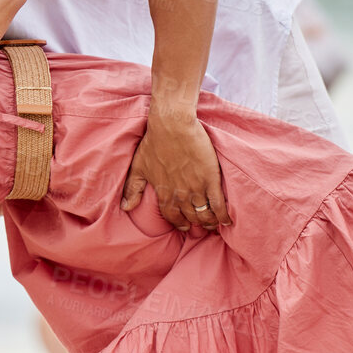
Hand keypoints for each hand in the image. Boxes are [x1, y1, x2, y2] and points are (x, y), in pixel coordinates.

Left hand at [121, 115, 231, 232]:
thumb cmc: (154, 143)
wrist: (172, 126)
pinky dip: (223, 215)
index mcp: (163, 193)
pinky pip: (218, 204)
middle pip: (190, 217)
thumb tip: (125, 208)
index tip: (184, 226)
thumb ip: (133, 189)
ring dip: (209, 221)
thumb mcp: (138, 167)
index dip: (178, 223)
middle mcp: (180, 195)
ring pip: (204, 214)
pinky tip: (227, 220)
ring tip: (213, 223)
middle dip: (196, 223)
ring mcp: (196, 188)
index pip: (171, 216)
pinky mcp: (211, 180)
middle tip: (202, 226)